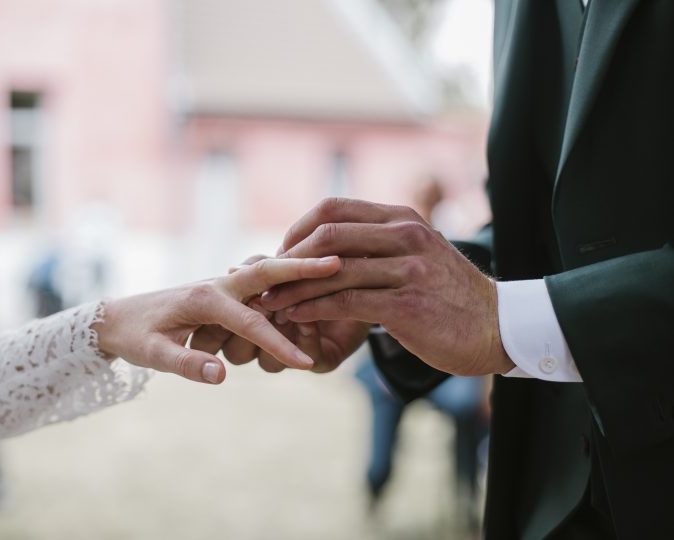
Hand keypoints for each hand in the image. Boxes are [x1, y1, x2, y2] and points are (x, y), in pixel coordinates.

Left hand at [93, 256, 341, 383]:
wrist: (116, 316)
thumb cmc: (133, 335)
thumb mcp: (152, 354)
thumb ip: (186, 364)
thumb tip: (222, 376)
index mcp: (204, 298)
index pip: (252, 323)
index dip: (279, 345)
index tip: (307, 363)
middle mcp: (218, 285)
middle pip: (268, 272)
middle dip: (302, 268)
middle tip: (337, 263)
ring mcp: (222, 286)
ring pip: (267, 276)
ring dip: (296, 273)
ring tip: (334, 270)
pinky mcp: (224, 292)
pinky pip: (259, 286)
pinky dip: (284, 283)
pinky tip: (305, 287)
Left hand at [261, 197, 514, 376]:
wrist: (499, 328)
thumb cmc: (449, 295)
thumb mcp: (418, 254)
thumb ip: (380, 244)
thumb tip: (332, 246)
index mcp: (402, 218)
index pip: (334, 209)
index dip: (298, 230)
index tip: (281, 254)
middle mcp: (405, 236)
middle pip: (327, 234)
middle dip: (289, 258)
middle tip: (268, 279)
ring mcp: (408, 269)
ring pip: (332, 271)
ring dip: (292, 288)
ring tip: (268, 302)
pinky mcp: (407, 305)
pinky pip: (345, 302)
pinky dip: (313, 309)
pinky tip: (295, 317)